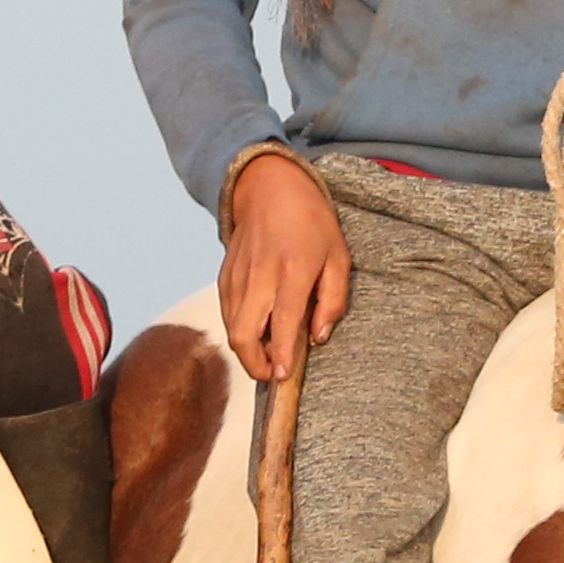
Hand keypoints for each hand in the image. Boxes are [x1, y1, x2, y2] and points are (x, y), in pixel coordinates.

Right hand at [216, 150, 352, 384]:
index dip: (281, 355)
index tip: (284, 376)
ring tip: (268, 355)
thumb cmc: (311, 221)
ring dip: (246, 350)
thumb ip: (333, 299)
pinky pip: (226, 312)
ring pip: (231, 327)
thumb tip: (319, 336)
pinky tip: (256, 330)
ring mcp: (238, 276)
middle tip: (273, 374)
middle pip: (244, 334)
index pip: (283, 323)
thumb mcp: (338, 256)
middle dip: (255, 364)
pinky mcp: (225, 275)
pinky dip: (238, 329)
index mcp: (294, 270)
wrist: (269, 186)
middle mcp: (261, 276)